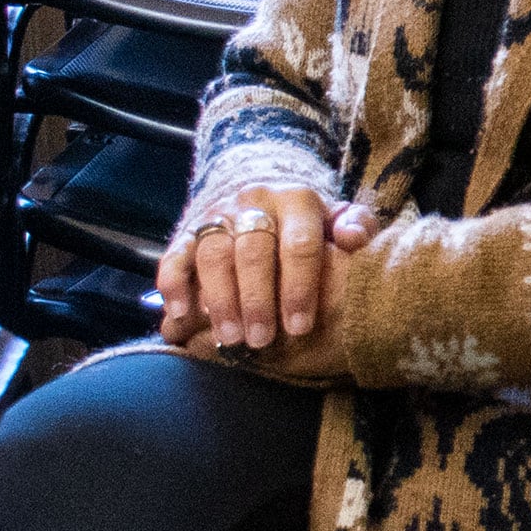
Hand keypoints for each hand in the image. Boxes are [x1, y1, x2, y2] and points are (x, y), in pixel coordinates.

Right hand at [158, 185, 372, 356]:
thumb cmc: (309, 222)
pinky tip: (180, 314)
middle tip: (261, 340)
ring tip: (230, 337)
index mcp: (297, 199)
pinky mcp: (188, 228)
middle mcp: (254, 201)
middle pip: (253, 250)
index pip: (299, 243)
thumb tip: (352, 239)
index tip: (299, 327)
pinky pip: (174, 254)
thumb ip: (356, 225)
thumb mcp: (338, 217)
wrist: (262, 191)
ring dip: (220, 298)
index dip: (299, 287)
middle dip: (257, 299)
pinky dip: (173, 284)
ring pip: (213, 253)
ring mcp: (218, 213)